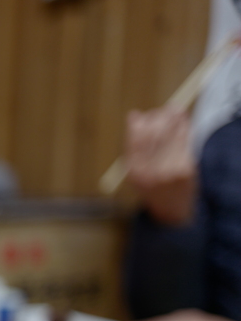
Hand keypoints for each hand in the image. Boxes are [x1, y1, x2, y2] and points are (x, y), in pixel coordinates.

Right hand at [124, 107, 196, 226]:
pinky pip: (185, 140)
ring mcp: (169, 170)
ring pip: (170, 134)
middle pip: (152, 134)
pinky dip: (184, 126)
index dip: (137, 123)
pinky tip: (182, 118)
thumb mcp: (136, 171)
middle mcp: (150, 171)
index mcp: (134, 172)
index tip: (138, 114)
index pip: (134, 140)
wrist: (172, 211)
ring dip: (172, 118)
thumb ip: (135, 147)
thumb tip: (134, 115)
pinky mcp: (186, 168)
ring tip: (172, 110)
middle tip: (158, 112)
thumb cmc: (153, 186)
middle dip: (155, 118)